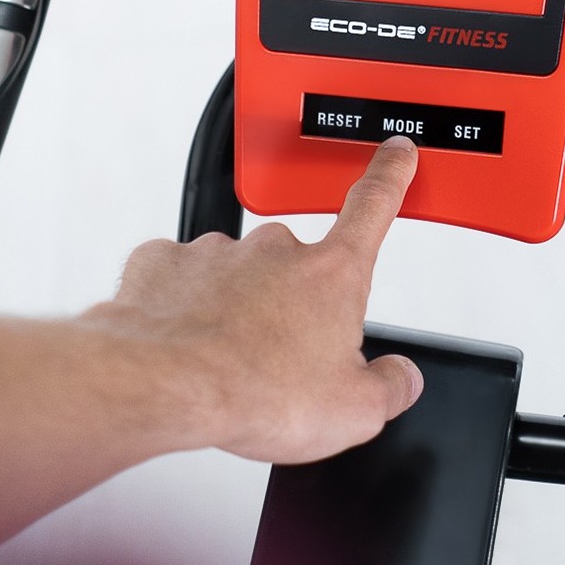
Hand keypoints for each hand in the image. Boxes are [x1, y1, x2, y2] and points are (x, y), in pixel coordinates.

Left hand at [88, 136, 423, 464]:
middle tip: (280, 361)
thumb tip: (400, 378)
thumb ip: (389, 387)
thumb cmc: (254, 392)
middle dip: (293, 307)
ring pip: (237, 277)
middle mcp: (275, 248)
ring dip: (236, 310)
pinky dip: (184, 309)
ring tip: (228, 362)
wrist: (164, 387)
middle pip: (297, 268)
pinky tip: (185, 344)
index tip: (396, 153)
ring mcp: (217, 252)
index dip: (390, 175)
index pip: (374, 206)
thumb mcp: (354, 411)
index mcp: (330, 274)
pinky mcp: (164, 263)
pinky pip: (182, 281)